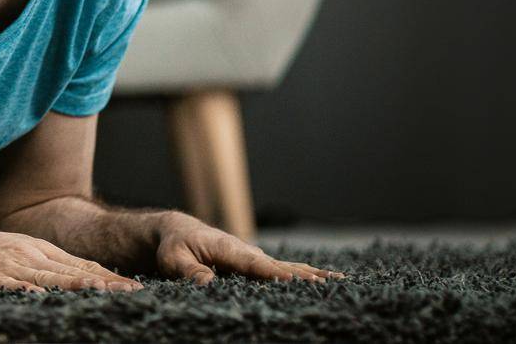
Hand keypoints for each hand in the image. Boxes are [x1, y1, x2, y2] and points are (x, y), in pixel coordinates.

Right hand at [0, 220, 144, 292]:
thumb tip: (86, 278)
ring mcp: (7, 265)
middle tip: (131, 292)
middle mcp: (27, 254)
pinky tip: (40, 297)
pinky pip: (8, 285)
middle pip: (71, 270)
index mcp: (38, 249)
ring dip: (74, 284)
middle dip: (103, 282)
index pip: (81, 264)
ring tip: (99, 291)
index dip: (108, 276)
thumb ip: (48, 265)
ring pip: (47, 277)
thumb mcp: (19, 250)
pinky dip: (25, 290)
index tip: (135, 287)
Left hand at [154, 212, 344, 284]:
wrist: (179, 231)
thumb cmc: (174, 245)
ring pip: (287, 266)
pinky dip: (303, 275)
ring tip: (341, 282)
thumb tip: (209, 285)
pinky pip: (282, 270)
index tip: (298, 280)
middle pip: (280, 265)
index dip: (276, 273)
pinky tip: (322, 283)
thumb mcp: (174, 259)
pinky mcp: (256, 264)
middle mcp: (246, 251)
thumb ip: (191, 271)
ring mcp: (254, 258)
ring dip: (312, 274)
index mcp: (228, 248)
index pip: (255, 264)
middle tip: (335, 284)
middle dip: (306, 275)